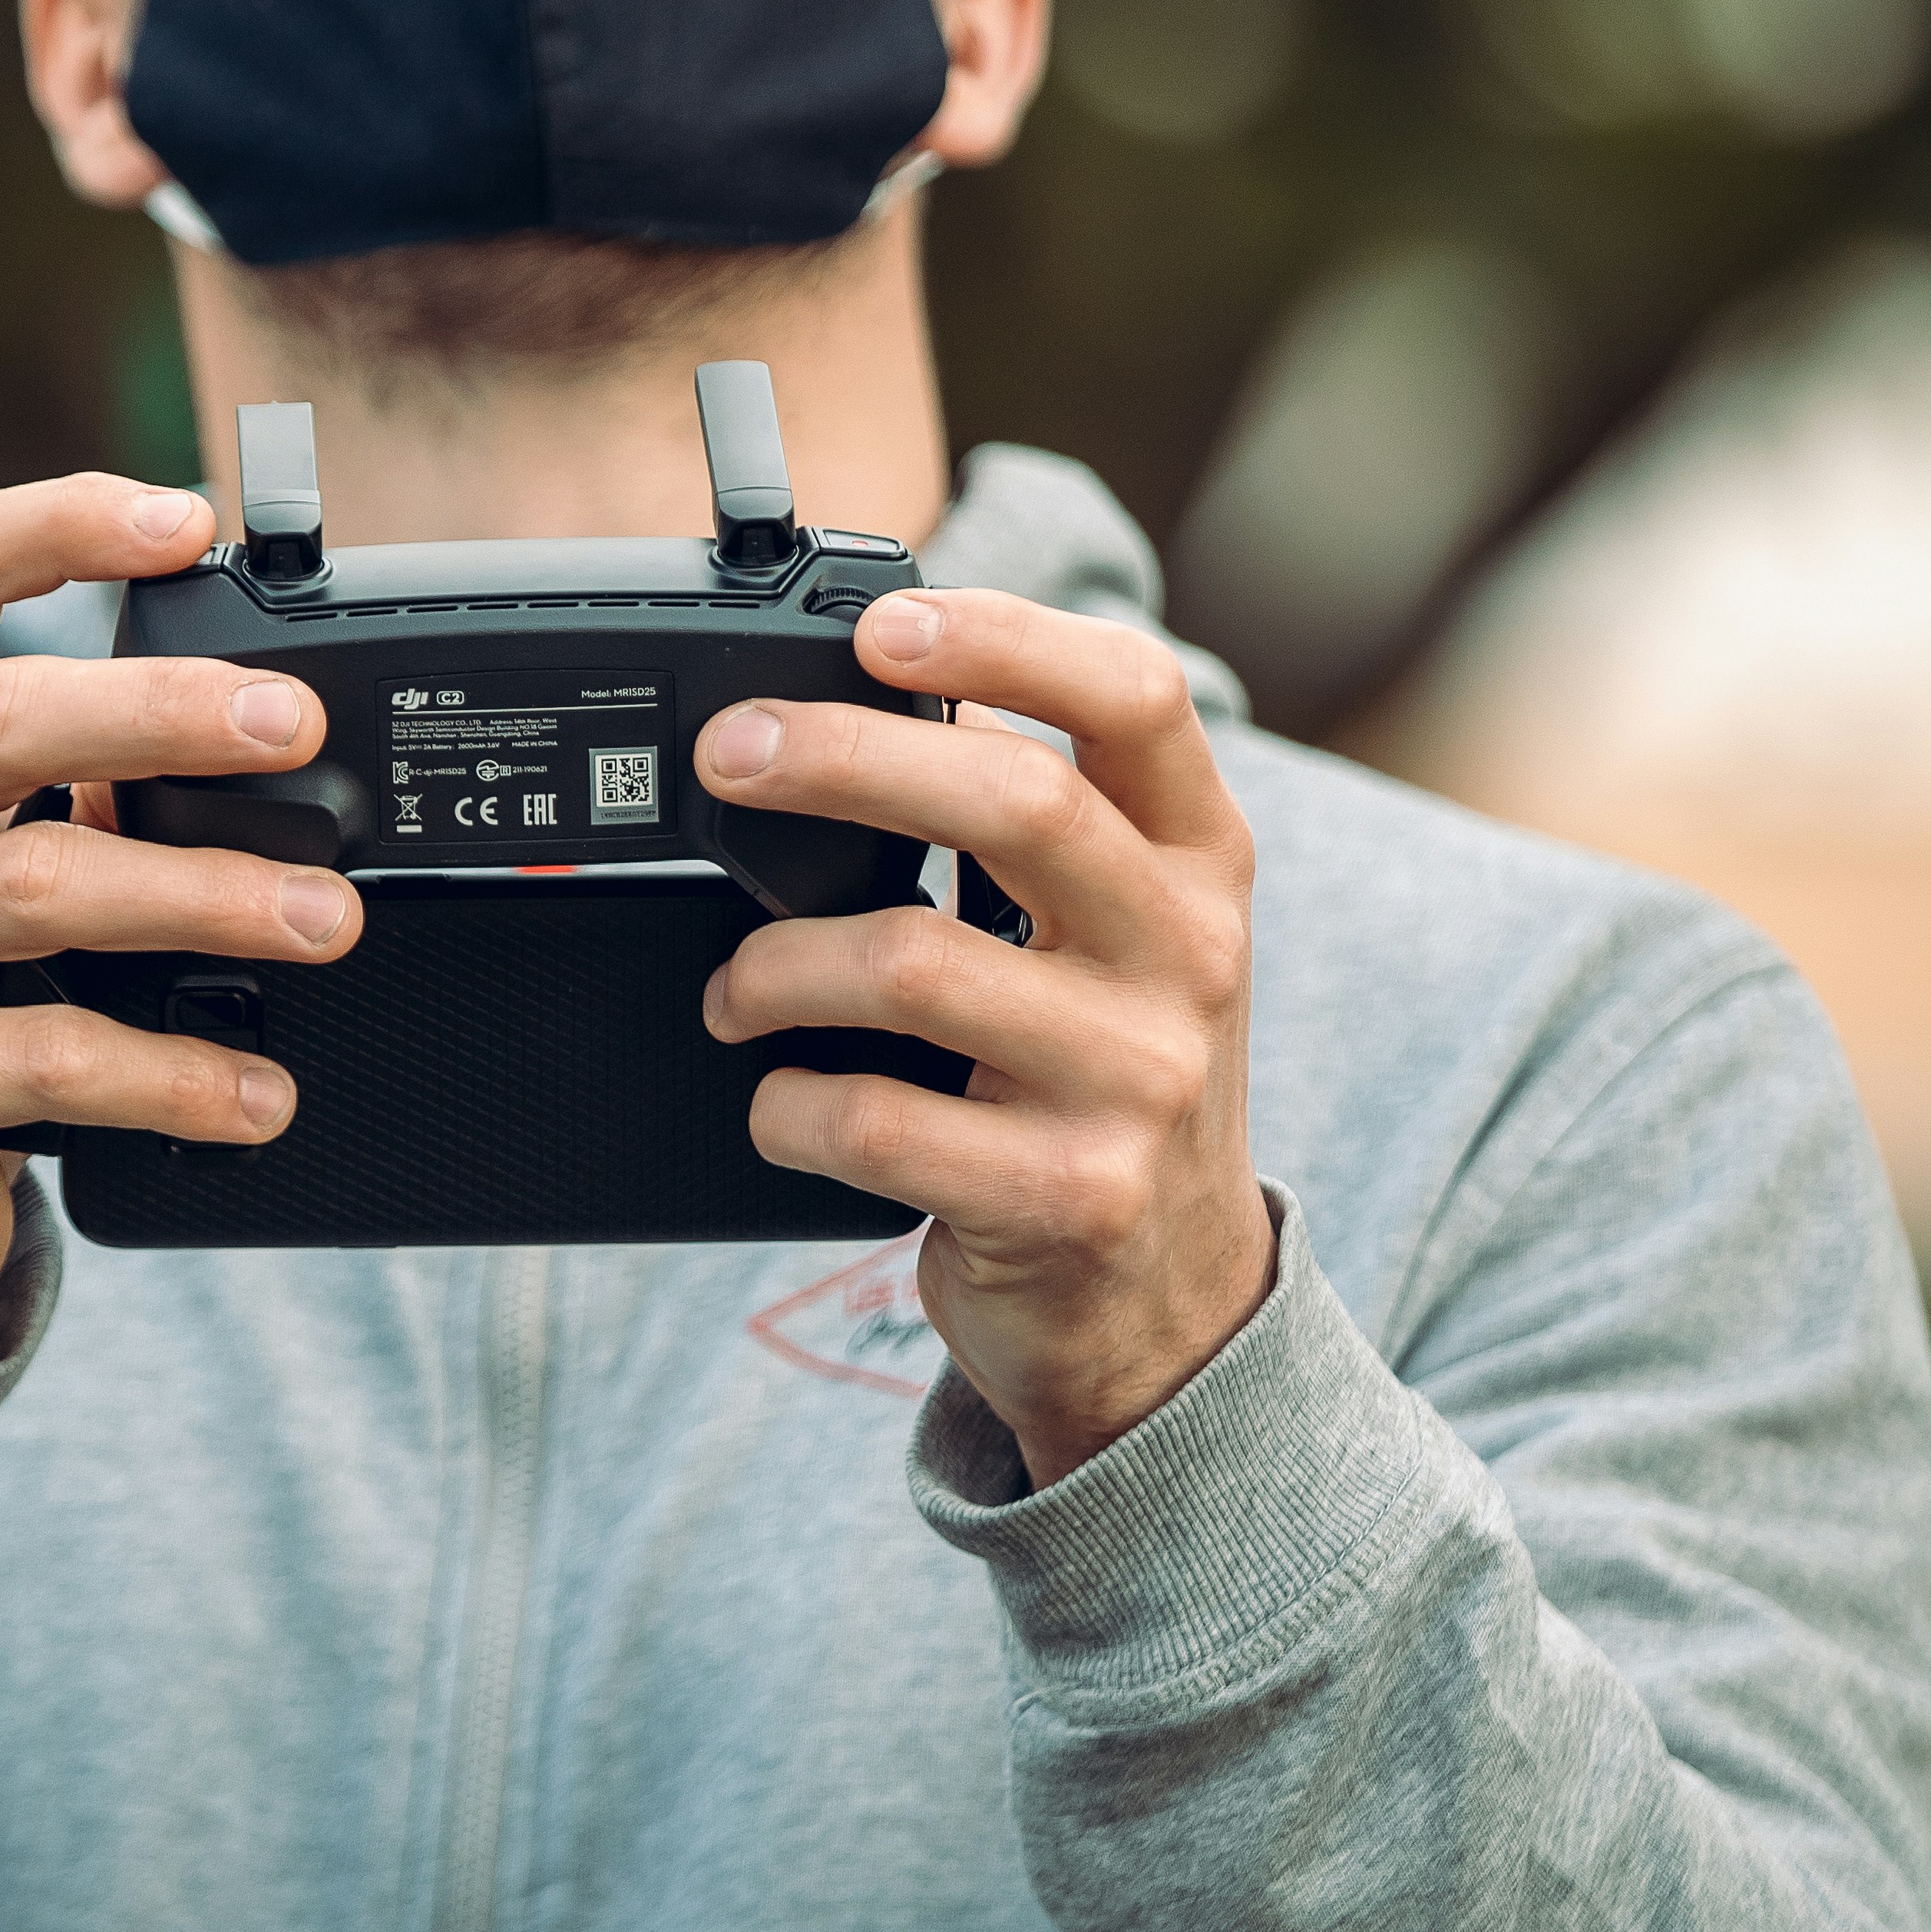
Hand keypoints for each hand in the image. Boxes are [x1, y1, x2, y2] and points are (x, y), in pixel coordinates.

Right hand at [0, 474, 362, 1365]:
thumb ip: (60, 778)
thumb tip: (262, 740)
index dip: (62, 522)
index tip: (190, 521)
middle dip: (165, 710)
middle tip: (297, 727)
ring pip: (37, 885)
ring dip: (205, 895)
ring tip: (325, 919)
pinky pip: (44, 1058)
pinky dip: (171, 1075)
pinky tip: (255, 1092)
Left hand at [697, 591, 1272, 1483]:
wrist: (1169, 1307)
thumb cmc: (1105, 1085)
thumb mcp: (1118, 940)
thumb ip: (1038, 825)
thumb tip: (860, 703)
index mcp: (1200, 863)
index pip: (1136, 700)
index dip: (1006, 639)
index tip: (883, 624)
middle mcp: (1187, 958)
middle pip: (1014, 803)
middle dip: (842, 760)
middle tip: (731, 756)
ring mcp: (1136, 1083)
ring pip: (911, 965)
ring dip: (775, 966)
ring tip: (734, 991)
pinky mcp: (1067, 1197)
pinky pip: (873, 1121)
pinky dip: (786, 1106)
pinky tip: (778, 1103)